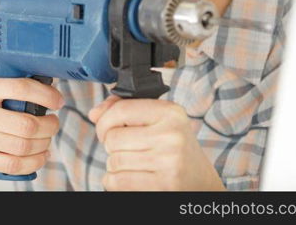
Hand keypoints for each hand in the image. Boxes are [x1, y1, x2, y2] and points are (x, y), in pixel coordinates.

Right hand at [0, 72, 63, 174]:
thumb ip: (3, 79)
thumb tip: (39, 74)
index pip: (20, 88)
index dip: (45, 95)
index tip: (57, 100)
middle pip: (27, 124)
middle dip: (50, 125)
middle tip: (53, 122)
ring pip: (23, 146)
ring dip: (44, 144)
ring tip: (47, 139)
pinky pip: (13, 164)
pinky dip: (34, 162)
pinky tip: (39, 155)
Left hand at [88, 95, 224, 190]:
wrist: (201, 183)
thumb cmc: (175, 150)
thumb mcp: (158, 123)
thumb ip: (125, 111)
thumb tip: (94, 113)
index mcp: (171, 112)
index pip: (120, 109)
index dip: (104, 121)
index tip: (106, 130)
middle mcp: (171, 134)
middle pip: (113, 138)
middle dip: (112, 147)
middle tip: (128, 150)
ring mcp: (169, 161)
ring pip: (113, 161)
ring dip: (115, 166)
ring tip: (133, 164)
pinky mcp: (163, 185)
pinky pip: (117, 181)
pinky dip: (115, 182)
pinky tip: (131, 178)